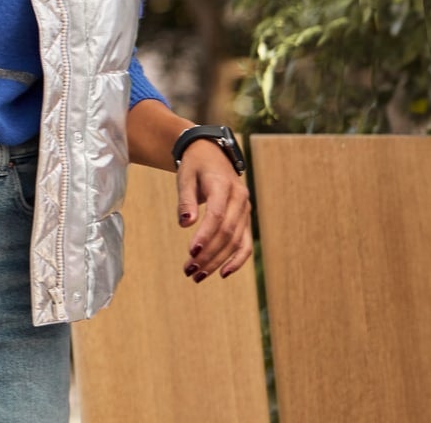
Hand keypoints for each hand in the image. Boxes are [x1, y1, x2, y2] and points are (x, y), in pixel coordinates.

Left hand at [175, 140, 253, 282]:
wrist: (212, 155)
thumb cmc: (195, 166)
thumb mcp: (185, 177)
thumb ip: (185, 200)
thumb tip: (185, 223)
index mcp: (224, 186)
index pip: (217, 215)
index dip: (205, 235)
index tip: (191, 252)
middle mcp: (240, 200)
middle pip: (227, 232)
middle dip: (209, 254)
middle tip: (189, 270)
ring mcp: (245, 211)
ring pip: (236, 241)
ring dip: (218, 261)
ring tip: (198, 276)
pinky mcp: (245, 220)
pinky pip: (245, 243)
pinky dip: (237, 260)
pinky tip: (223, 274)